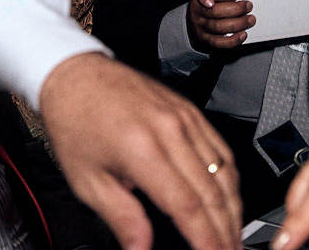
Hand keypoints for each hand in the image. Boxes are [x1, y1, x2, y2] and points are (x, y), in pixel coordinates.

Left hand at [39, 53, 241, 249]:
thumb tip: (141, 248)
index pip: (187, 206)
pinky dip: (230, 178)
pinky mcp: (189, 111)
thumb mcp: (87, 181)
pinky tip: (229, 197)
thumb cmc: (75, 122)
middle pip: (213, 192)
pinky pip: (221, 148)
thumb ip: (121, 218)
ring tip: (233, 234)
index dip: (206, 238)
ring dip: (233, 207)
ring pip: (224, 170)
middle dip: (226, 230)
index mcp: (143, 150)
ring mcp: (184, 118)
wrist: (76, 75)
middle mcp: (170, 130)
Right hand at [188, 0, 252, 50]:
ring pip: (218, 27)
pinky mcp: (205, 39)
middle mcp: (197, 11)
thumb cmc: (209, 0)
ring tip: (250, 19)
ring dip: (238, 23)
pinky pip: (218, 42)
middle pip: (215, 11)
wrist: (196, 19)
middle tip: (248, 5)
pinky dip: (233, 40)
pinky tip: (243, 34)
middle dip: (236, 8)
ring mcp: (200, 26)